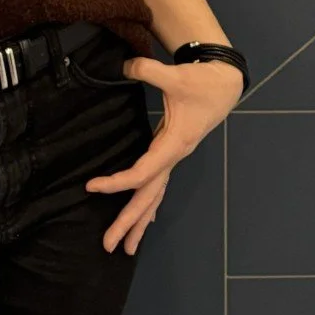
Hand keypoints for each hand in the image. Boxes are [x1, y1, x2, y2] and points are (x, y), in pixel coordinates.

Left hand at [85, 56, 245, 255]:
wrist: (223, 84)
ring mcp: (174, 158)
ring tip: (125, 247)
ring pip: (155, 196)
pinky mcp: (172, 153)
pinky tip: (145, 220)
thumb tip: (124, 67)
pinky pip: (159, 185)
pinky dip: (150, 205)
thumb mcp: (176, 75)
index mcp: (174, 145)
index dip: (117, 182)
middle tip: (108, 245)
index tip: (91, 186)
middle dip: (129, 222)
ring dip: (140, 221)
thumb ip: (148, 70)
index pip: (142, 173)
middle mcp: (174, 157)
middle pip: (149, 197)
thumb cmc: (201, 83)